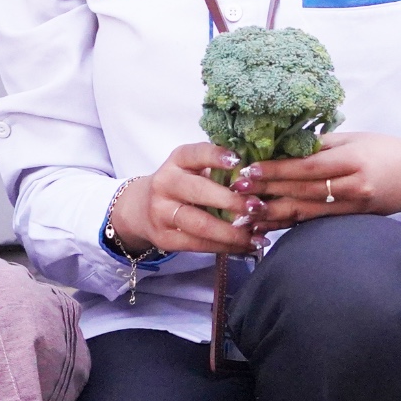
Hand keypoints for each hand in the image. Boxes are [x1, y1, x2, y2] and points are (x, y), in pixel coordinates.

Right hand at [113, 142, 259, 256]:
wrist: (142, 208)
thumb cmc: (181, 185)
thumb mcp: (193, 170)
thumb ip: (218, 172)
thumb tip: (258, 181)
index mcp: (176, 162)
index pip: (195, 154)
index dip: (216, 156)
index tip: (238, 161)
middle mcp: (165, 184)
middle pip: (199, 192)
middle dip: (231, 201)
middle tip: (257, 208)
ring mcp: (161, 212)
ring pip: (201, 225)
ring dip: (233, 232)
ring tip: (257, 236)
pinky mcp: (164, 238)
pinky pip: (198, 245)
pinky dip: (225, 247)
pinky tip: (245, 246)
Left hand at [246, 132, 400, 225]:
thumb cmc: (386, 150)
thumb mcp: (354, 139)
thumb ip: (320, 145)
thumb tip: (281, 147)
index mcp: (352, 159)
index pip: (306, 167)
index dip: (276, 170)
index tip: (248, 171)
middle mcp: (353, 186)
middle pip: (303, 192)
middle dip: (268, 193)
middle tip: (237, 195)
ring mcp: (355, 207)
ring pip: (308, 212)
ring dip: (275, 215)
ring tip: (246, 216)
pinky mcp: (354, 221)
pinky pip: (318, 222)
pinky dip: (293, 224)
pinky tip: (270, 227)